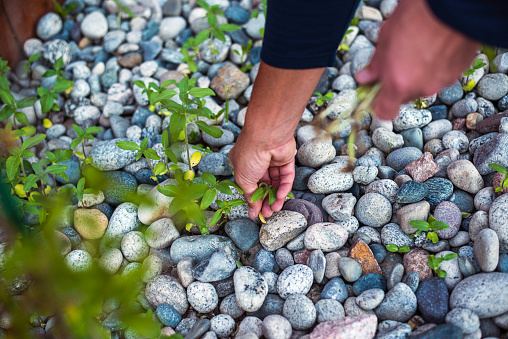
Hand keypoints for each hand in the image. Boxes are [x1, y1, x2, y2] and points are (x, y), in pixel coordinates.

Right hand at [229, 134, 295, 218]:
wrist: (267, 137)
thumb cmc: (249, 155)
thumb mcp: (244, 180)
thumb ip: (250, 196)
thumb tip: (252, 212)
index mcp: (242, 164)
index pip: (249, 184)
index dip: (253, 199)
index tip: (256, 212)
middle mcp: (257, 162)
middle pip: (264, 185)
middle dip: (266, 200)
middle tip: (268, 213)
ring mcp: (272, 160)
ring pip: (276, 182)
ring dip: (276, 196)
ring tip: (275, 209)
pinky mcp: (285, 159)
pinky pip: (286, 176)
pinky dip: (284, 187)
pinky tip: (281, 197)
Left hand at [355, 0, 478, 119]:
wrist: (454, 2)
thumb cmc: (417, 14)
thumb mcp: (386, 37)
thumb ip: (375, 64)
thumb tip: (365, 78)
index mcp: (399, 83)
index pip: (385, 112)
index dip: (379, 105)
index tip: (376, 93)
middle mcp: (422, 88)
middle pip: (404, 96)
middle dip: (398, 82)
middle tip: (396, 60)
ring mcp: (443, 81)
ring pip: (423, 85)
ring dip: (418, 73)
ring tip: (418, 48)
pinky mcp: (460, 71)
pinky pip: (441, 75)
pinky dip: (436, 66)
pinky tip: (435, 46)